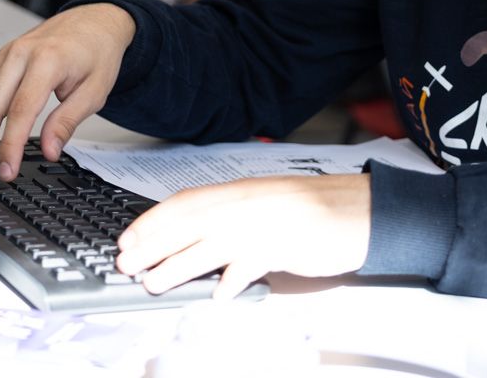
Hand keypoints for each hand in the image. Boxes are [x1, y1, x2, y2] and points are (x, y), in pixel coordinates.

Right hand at [0, 3, 135, 186]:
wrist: (94, 22)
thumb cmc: (97, 52)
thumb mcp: (95, 91)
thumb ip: (68, 121)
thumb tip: (48, 150)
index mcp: (47, 60)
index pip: (20, 110)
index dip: (10, 145)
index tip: (8, 171)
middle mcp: (20, 54)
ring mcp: (5, 55)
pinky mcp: (0, 60)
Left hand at [115, 174, 371, 299]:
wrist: (358, 209)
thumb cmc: (314, 209)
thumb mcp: (265, 205)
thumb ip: (233, 217)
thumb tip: (198, 236)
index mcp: (239, 192)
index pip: (184, 202)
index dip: (152, 220)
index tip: (129, 237)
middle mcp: (246, 205)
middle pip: (187, 223)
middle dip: (152, 244)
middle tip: (128, 263)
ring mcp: (263, 225)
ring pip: (208, 245)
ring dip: (177, 265)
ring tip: (154, 282)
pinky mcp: (284, 246)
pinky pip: (250, 266)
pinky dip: (231, 281)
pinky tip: (218, 294)